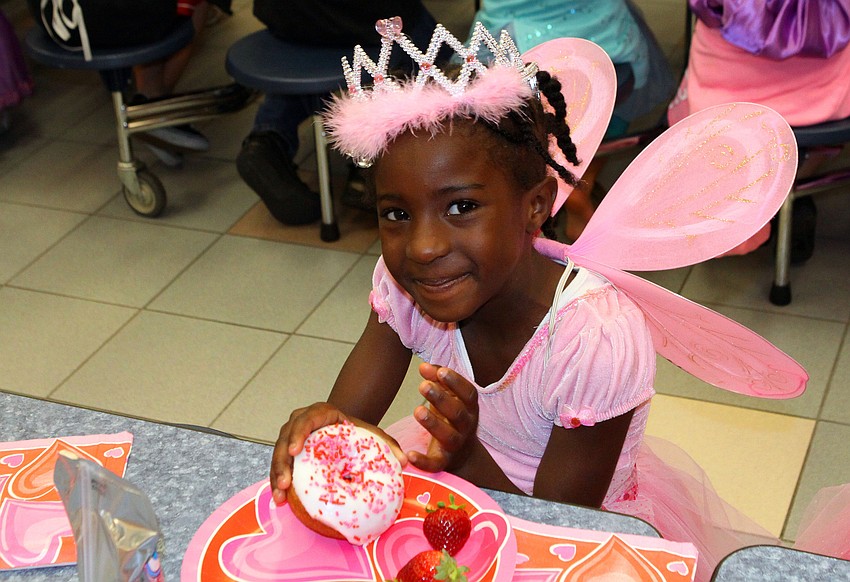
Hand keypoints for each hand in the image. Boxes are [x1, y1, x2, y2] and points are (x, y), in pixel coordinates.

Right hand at [269, 402, 405, 505]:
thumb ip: (388, 445)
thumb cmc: (356, 431)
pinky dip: (278, 481)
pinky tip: (280, 500)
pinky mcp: (286, 451)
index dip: (297, 435)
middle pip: (285, 439)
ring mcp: (290, 435)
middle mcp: (300, 421)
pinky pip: (279, 464)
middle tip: (285, 483)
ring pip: (277, 454)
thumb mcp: (371, 434)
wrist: (344, 429)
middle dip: (282, 462)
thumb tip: (405, 462)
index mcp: (320, 412)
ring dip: (276, 475)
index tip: (295, 451)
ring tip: (280, 498)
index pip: (305, 420)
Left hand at [407, 363, 478, 472]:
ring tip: (418, 410)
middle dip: (441, 399)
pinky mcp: (443, 461)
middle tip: (423, 386)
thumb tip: (423, 366)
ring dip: (434, 424)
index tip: (440, 371)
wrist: (463, 453)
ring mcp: (456, 445)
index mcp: (469, 407)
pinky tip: (410, 455)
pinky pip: (435, 464)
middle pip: (458, 413)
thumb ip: (437, 380)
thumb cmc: (451, 416)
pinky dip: (424, 462)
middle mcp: (466, 426)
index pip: (468, 393)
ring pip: (448, 436)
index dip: (456, 382)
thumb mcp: (448, 396)